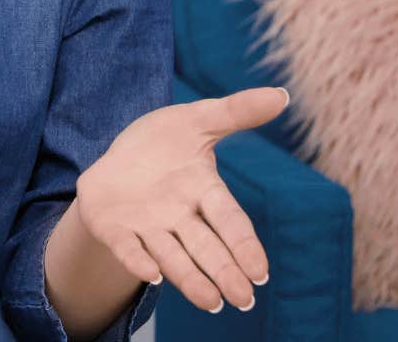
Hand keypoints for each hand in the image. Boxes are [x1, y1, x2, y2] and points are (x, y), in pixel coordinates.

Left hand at [74, 86, 289, 314]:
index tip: (261, 272)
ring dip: (190, 280)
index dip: (245, 244)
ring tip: (211, 303)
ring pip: (173, 257)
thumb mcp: (195, 119)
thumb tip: (282, 95)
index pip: (230, 220)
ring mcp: (148, 226)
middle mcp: (179, 216)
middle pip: (206, 247)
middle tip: (242, 300)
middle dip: (224, 272)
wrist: (115, 161)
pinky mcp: (116, 230)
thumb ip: (235, 111)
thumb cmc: (162, 144)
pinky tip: (151, 276)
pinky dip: (138, 261)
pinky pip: (128, 249)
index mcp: (203, 190)